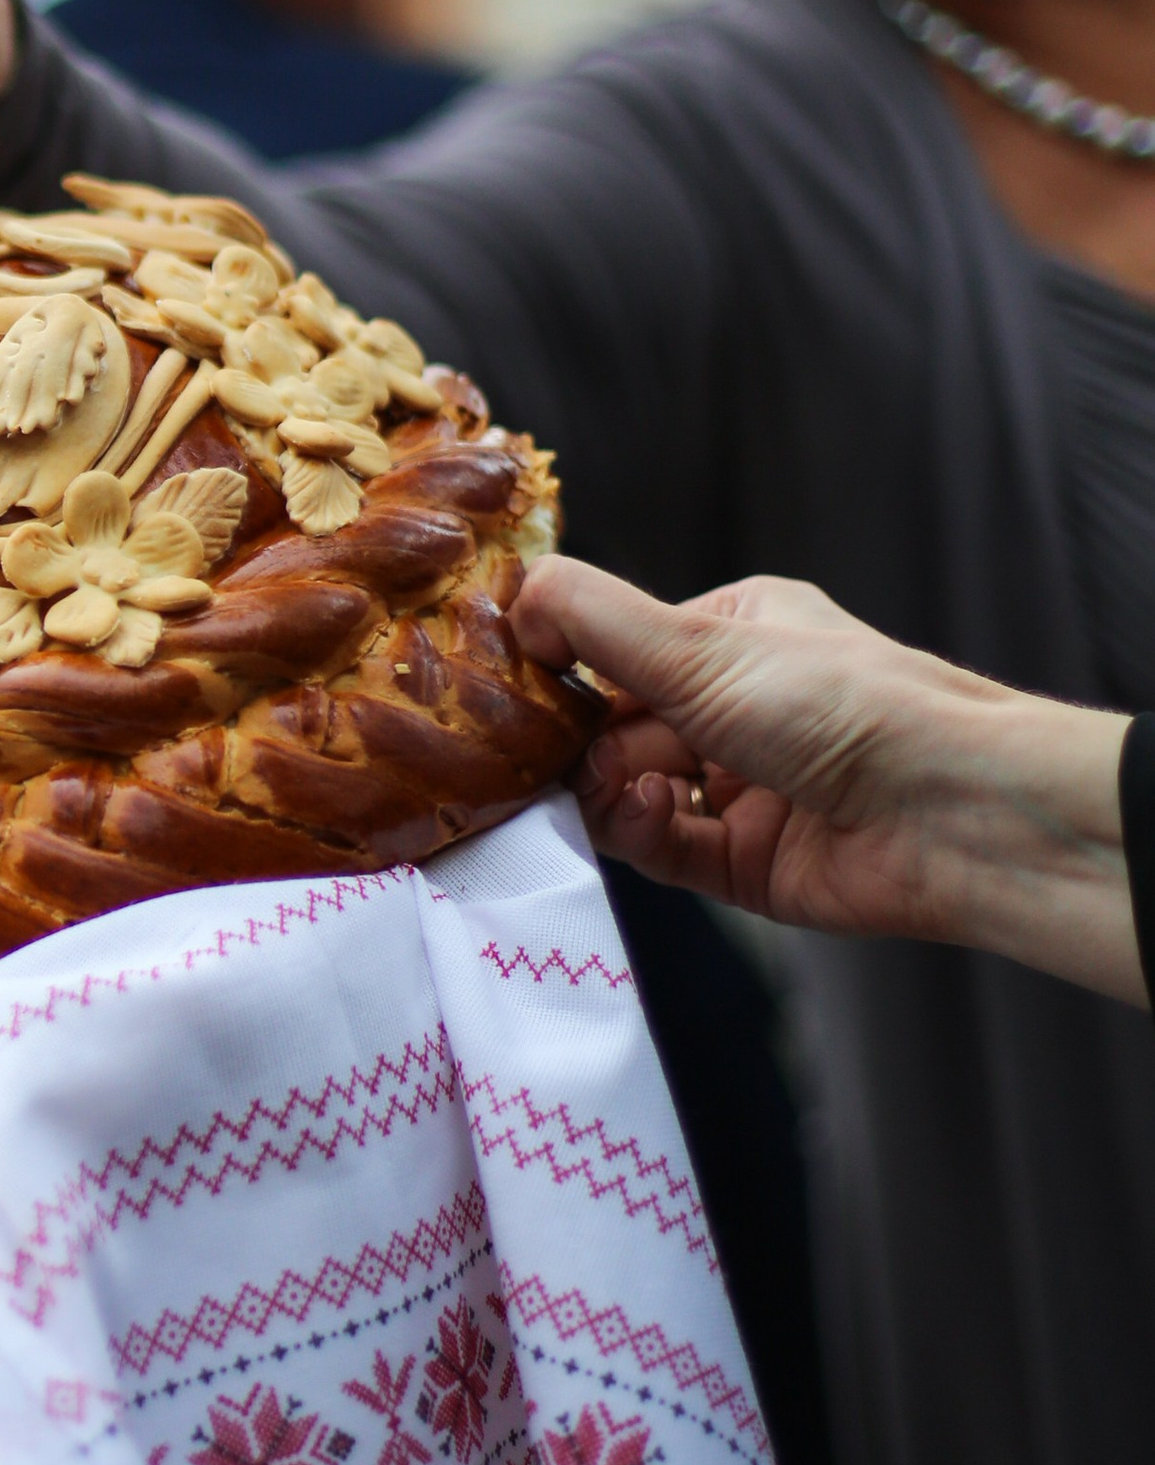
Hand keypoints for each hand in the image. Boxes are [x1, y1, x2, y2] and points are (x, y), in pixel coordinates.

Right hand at [511, 555, 1140, 1001]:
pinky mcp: (746, 862)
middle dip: (580, 743)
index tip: (514, 692)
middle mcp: (735, 708)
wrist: (949, 814)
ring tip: (613, 788)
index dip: (564, 674)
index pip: (616, 653)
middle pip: (614, 729)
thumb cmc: (847, 707)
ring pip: (629, 792)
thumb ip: (595, 619)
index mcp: (732, 636)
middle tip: (551, 754)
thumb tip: (514, 602)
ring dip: (607, 790)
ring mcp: (742, 788)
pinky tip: (645, 814)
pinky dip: (641, 833)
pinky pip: (664, 849)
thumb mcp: (701, 645)